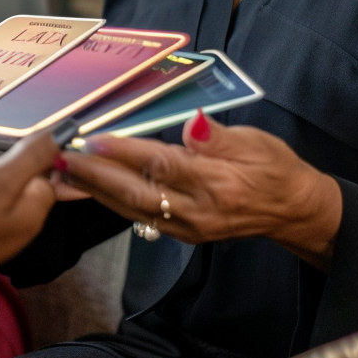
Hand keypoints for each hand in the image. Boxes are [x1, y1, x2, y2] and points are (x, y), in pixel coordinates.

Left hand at [59, 111, 341, 270]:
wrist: (294, 211)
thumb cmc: (275, 168)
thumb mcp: (257, 142)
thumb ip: (221, 137)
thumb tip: (194, 124)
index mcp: (217, 182)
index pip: (162, 164)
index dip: (127, 152)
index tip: (96, 139)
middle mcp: (198, 210)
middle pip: (138, 192)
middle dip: (96, 176)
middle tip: (64, 158)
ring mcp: (189, 226)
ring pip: (134, 208)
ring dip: (97, 191)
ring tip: (65, 173)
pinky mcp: (184, 233)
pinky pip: (141, 217)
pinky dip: (113, 202)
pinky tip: (92, 190)